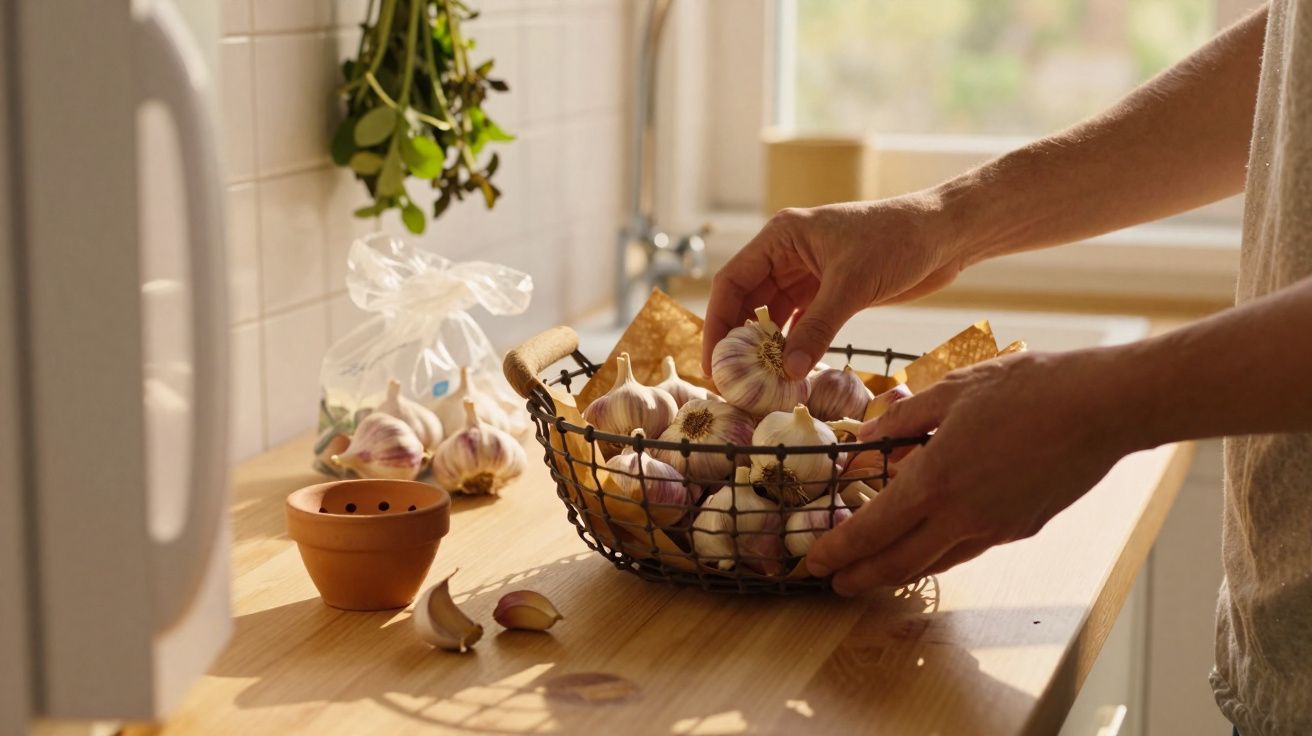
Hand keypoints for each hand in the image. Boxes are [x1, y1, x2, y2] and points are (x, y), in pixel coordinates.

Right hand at [702, 194, 965, 377]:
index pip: (732, 282)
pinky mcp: (829, 291)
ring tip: (759, 382)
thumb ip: (818, 329)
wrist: (944, 235)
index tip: (714, 362)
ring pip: (772, 316)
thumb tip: (788, 372)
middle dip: (738, 341)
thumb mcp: (852, 285)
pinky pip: (799, 323)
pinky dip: (793, 346)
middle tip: (733, 381)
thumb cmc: (898, 240)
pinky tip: (789, 372)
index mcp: (781, 237)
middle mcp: (787, 254)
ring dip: (766, 347)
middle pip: (746, 302)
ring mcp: (807, 273)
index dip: (718, 323)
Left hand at [806, 350, 1133, 595]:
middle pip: (897, 563)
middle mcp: (962, 516)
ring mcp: (995, 528)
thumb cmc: (1028, 388)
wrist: (1101, 408)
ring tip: (872, 570)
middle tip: (832, 581)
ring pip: (934, 562)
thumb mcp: (951, 390)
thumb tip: (868, 437)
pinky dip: (937, 553)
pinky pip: (967, 548)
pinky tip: (929, 542)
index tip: (813, 562)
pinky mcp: (1022, 527)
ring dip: (896, 570)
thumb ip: (903, 420)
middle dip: (858, 576)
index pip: (871, 530)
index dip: (837, 551)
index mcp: (935, 480)